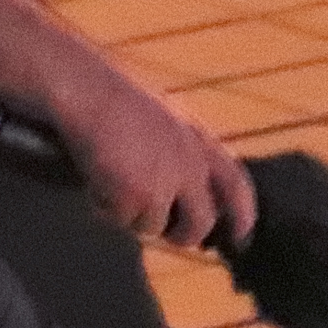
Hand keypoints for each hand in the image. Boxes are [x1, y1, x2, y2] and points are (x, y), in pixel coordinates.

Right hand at [48, 62, 254, 251]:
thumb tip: (182, 200)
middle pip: (200, 222)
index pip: (235, 184)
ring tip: (110, 180)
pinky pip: (122, 222)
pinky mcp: (139, 197)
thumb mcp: (165, 121)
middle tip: (172, 236)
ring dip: (131, 215)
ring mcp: (165, 183)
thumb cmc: (113, 100)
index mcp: (200, 140)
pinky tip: (96, 179)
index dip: (243, 214)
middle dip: (185, 236)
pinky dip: (106, 209)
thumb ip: (182, 154)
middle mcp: (190, 164)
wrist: (85, 89)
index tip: (241, 238)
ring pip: (152, 227)